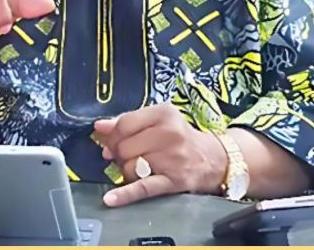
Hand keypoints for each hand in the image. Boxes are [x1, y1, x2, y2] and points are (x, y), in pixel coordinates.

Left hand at [94, 103, 227, 207]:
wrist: (214, 160)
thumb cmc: (179, 138)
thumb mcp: (158, 121)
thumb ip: (127, 121)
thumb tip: (99, 127)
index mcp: (163, 114)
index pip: (123, 124)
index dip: (113, 136)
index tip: (112, 142)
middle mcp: (169, 134)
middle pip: (124, 147)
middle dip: (120, 154)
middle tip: (130, 156)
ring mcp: (172, 158)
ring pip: (129, 167)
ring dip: (128, 171)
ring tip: (141, 167)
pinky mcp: (174, 181)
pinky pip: (143, 188)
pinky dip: (125, 194)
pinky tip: (111, 199)